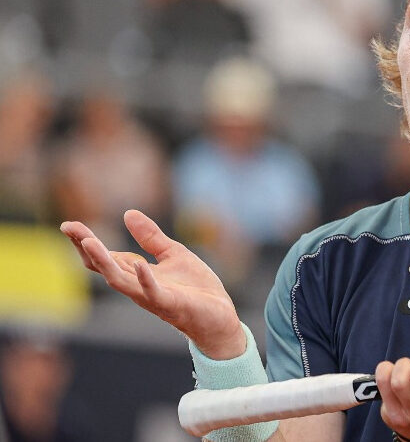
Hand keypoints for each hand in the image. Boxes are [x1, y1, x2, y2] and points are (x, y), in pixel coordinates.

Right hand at [61, 210, 244, 358]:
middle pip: (104, 267)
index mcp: (137, 273)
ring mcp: (151, 296)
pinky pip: (153, 293)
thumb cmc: (195, 288)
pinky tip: (140, 264)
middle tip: (69, 228)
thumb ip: (151, 237)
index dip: (86, 241)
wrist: (219, 317)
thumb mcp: (174, 253)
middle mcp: (137, 286)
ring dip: (104, 262)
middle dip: (86, 248)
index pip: (105, 257)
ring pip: (120, 280)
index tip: (68, 225)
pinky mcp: (170, 304)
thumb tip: (127, 213)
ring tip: (89, 242)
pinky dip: (145, 279)